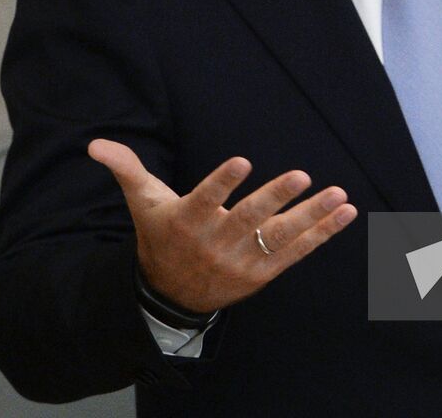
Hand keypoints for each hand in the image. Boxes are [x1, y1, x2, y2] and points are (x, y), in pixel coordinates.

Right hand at [87, 139, 356, 314]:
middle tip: (301, 174)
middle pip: (250, 220)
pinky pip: (297, 252)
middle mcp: (217, 244)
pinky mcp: (263, 274)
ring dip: (313, 217)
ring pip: (281, 238)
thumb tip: (95, 144)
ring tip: (340, 195)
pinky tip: (346, 213)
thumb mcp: (143, 203)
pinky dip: (323, 233)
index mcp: (188, 222)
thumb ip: (126, 169)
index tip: (241, 160)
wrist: (170, 296)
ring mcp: (243, 262)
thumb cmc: (161, 236)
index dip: (223, 182)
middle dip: (276, 198)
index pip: (206, 199)